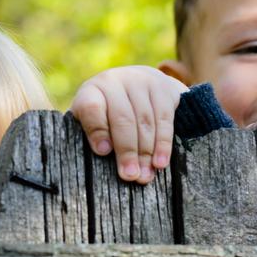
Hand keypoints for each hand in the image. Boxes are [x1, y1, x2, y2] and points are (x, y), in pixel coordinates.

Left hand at [70, 66, 187, 183]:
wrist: (136, 85)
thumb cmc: (108, 114)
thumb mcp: (92, 121)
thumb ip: (92, 135)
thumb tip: (104, 153)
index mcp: (91, 90)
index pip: (92, 107)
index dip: (97, 130)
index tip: (103, 152)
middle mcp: (114, 81)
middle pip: (122, 118)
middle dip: (127, 151)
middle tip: (129, 176)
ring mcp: (140, 80)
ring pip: (145, 121)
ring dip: (146, 152)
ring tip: (144, 176)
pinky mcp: (163, 86)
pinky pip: (164, 118)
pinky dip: (163, 143)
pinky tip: (160, 162)